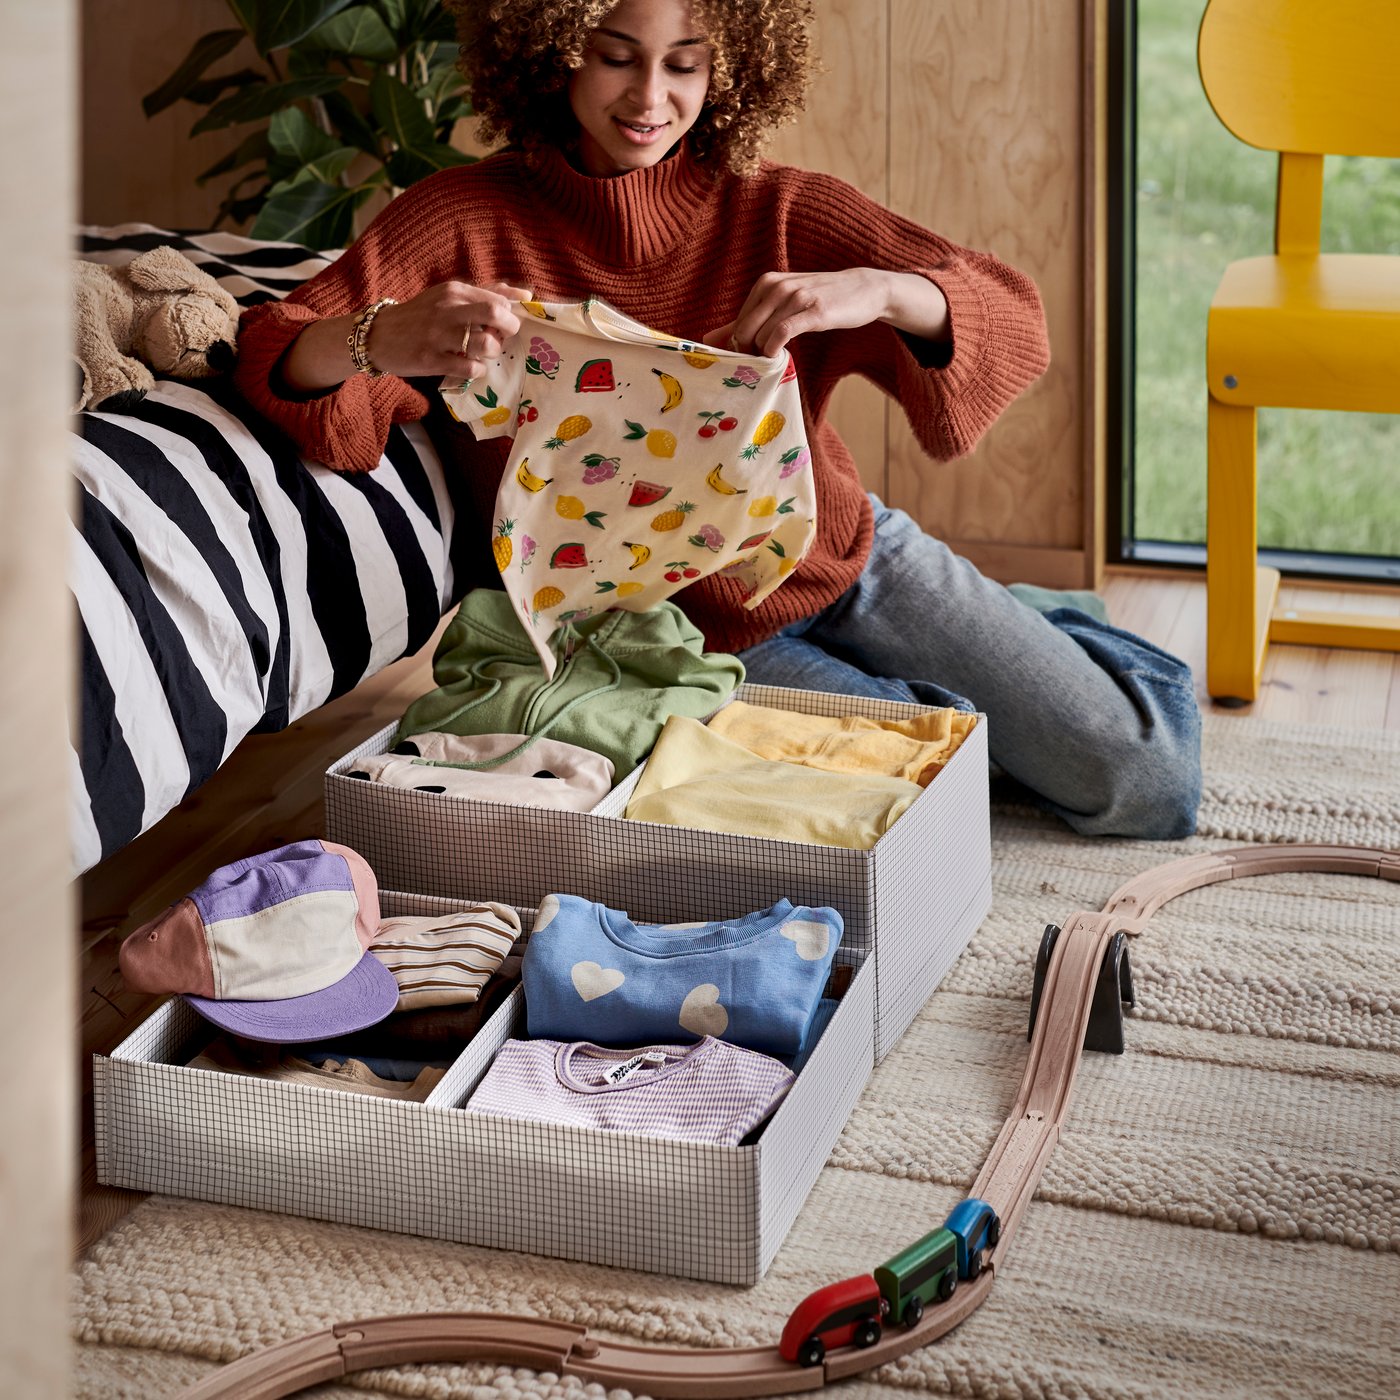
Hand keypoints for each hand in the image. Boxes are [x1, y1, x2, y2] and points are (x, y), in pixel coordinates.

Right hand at [367, 279, 532, 379]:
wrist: (378, 335)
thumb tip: (525, 294)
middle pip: (496, 314)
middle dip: (509, 329)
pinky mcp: (432, 359)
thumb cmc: (421, 316)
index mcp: (454, 290)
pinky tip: (471, 366)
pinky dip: (478, 369)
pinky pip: (470, 367)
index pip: (499, 300)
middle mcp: (448, 309)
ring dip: (493, 352)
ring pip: (486, 343)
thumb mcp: (448, 296)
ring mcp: (439, 335)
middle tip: (501, 338)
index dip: (510, 315)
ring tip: (483, 353)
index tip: (503, 325)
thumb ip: (485, 293)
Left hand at [705, 268, 947, 356]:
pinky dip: (774, 348)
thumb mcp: (782, 305)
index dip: (739, 346)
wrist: (863, 289)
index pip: (738, 322)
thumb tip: (709, 338)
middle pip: (745, 329)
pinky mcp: (813, 311)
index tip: (750, 360)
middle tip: (759, 367)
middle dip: (747, 352)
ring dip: (761, 354)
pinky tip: (778, 356)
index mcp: (766, 284)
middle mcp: (777, 287)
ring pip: (761, 332)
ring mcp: (796, 297)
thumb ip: (747, 321)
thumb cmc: (819, 300)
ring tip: (771, 363)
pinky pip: (782, 332)